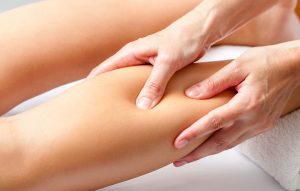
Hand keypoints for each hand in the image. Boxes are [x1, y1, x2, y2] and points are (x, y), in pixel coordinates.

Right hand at [87, 14, 209, 108]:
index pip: (103, 70)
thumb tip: (142, 105)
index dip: (92, 85)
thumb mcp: (168, 62)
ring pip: (129, 83)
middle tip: (100, 112)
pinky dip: (142, 95)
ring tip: (119, 114)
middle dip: (107, 93)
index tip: (83, 101)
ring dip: (125, 96)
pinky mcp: (156, 70)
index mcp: (130, 53)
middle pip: (113, 78)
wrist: (200, 32)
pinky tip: (143, 107)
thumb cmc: (184, 39)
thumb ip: (155, 84)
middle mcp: (134, 59)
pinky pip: (144, 85)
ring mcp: (145, 65)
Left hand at [173, 42, 299, 166]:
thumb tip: (191, 94)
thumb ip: (213, 82)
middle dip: (199, 153)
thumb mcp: (238, 66)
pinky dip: (223, 144)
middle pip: (221, 142)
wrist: (294, 66)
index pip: (214, 122)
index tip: (178, 142)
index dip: (194, 133)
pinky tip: (211, 144)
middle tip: (180, 161)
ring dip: (209, 152)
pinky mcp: (263, 125)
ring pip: (230, 144)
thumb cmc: (267, 61)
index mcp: (248, 104)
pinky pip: (239, 139)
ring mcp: (260, 124)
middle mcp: (255, 119)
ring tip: (191, 156)